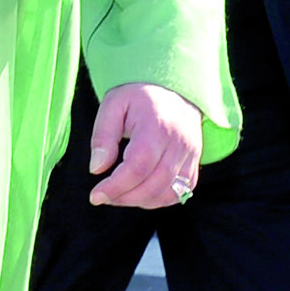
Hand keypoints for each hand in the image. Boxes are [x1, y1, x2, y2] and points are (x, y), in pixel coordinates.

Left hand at [86, 82, 204, 208]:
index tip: (95, 195)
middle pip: (154, 185)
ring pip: (168, 194)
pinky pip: (179, 194)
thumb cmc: (139, 97)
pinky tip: (139, 193)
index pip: (138, 166)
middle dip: (125, 197)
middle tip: (104, 196)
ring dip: (140, 201)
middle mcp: (178, 143)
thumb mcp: (113, 105)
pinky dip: (157, 200)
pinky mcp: (194, 164)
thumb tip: (96, 169)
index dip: (116, 186)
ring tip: (119, 194)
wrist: (173, 89)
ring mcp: (190, 155)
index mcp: (156, 125)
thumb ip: (103, 136)